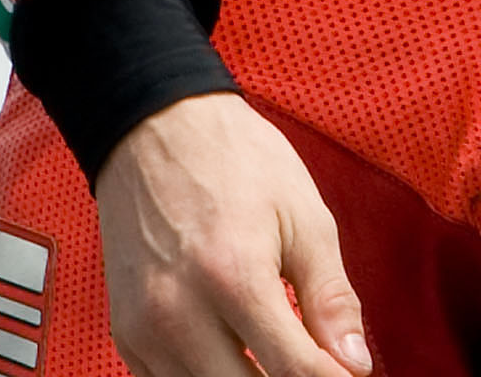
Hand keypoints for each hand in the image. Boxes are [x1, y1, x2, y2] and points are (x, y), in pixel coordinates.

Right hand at [96, 91, 372, 376]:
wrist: (154, 128)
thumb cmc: (236, 162)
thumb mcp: (304, 217)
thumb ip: (330, 298)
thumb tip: (355, 364)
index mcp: (234, 277)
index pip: (295, 370)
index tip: (350, 375)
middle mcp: (179, 313)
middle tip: (314, 365)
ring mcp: (144, 329)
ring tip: (276, 357)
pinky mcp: (125, 335)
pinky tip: (235, 358)